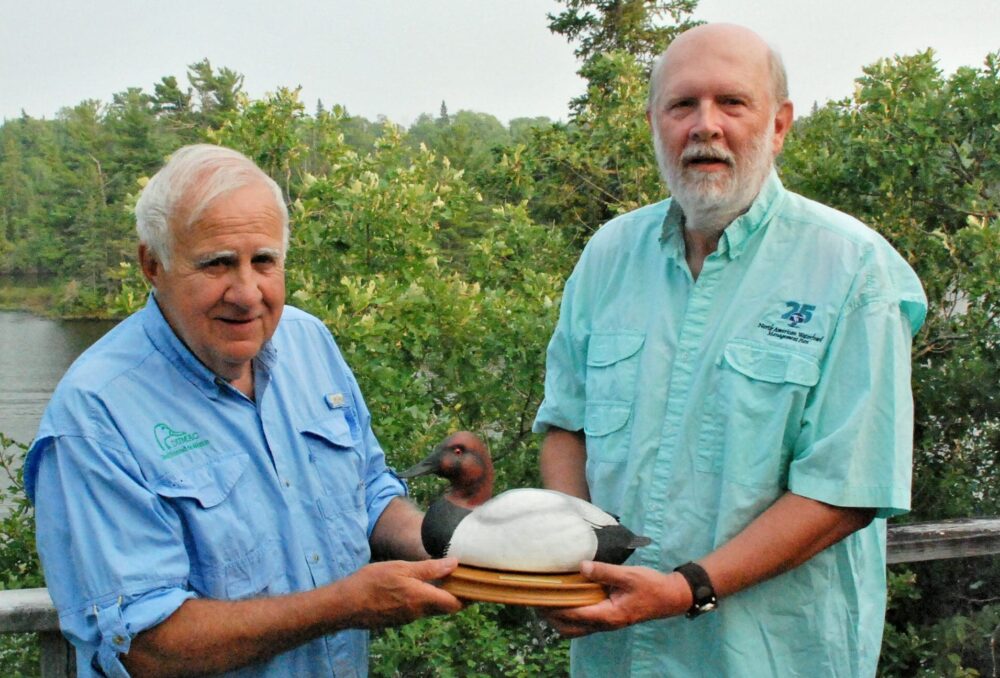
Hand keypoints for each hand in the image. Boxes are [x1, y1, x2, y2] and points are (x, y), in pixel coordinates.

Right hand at [334, 557, 462, 628]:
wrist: (345, 605)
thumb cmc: (372, 582)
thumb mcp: (401, 568)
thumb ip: (429, 568)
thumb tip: (454, 563)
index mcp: (422, 598)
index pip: (455, 604)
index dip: (469, 597)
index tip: (477, 585)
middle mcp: (418, 612)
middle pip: (445, 608)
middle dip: (456, 596)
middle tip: (462, 578)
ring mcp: (407, 618)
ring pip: (431, 609)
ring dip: (439, 597)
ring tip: (443, 579)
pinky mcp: (397, 619)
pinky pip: (417, 610)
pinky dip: (424, 599)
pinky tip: (419, 586)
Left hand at [540, 562, 691, 637]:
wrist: (669, 597)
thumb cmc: (650, 586)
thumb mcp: (628, 575)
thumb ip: (604, 571)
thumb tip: (581, 566)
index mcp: (608, 615)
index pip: (574, 615)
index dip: (554, 608)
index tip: (539, 598)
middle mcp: (605, 623)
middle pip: (570, 628)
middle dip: (552, 617)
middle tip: (538, 600)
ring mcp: (606, 623)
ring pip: (576, 628)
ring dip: (560, 618)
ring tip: (547, 600)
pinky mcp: (608, 618)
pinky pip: (584, 622)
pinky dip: (571, 615)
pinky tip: (566, 600)